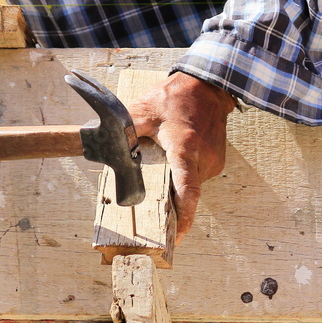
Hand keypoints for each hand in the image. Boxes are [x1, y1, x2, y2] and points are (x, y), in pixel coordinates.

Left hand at [127, 72, 236, 244]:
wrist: (208, 85)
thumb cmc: (175, 97)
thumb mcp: (143, 110)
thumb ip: (125, 131)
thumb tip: (105, 147)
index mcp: (185, 149)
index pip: (187, 191)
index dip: (183, 218)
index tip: (176, 237)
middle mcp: (203, 159)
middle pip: (186, 194)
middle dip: (170, 206)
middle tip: (153, 214)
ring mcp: (213, 162)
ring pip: (191, 187)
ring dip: (176, 188)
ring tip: (160, 174)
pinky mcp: (216, 161)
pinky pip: (196, 177)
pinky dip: (184, 178)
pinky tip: (172, 164)